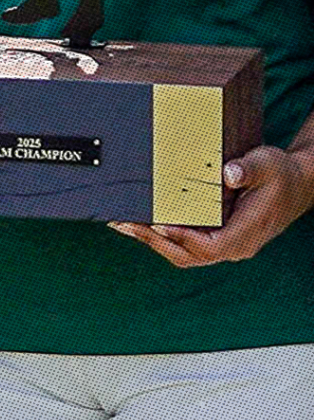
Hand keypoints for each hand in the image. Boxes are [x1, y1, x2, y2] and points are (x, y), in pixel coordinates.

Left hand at [110, 145, 313, 266]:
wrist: (296, 185)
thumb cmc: (280, 175)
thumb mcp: (267, 163)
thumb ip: (248, 168)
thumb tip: (228, 173)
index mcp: (247, 233)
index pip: (209, 247)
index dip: (182, 237)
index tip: (158, 223)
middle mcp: (235, 246)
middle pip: (188, 256)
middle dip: (154, 241)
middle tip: (125, 223)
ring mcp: (226, 246)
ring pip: (184, 254)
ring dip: (153, 240)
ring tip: (123, 224)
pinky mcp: (217, 239)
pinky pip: (186, 245)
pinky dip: (163, 236)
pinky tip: (142, 223)